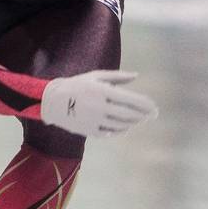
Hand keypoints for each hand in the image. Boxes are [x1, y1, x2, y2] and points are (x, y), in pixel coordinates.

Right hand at [40, 70, 158, 137]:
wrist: (52, 102)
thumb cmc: (76, 86)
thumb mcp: (95, 76)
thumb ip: (117, 77)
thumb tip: (136, 75)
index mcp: (102, 91)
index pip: (130, 99)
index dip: (145, 104)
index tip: (154, 107)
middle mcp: (100, 107)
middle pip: (128, 114)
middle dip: (144, 115)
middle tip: (153, 115)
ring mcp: (95, 121)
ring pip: (121, 125)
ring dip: (134, 123)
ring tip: (140, 120)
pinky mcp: (90, 131)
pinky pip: (110, 133)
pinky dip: (120, 130)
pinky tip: (125, 127)